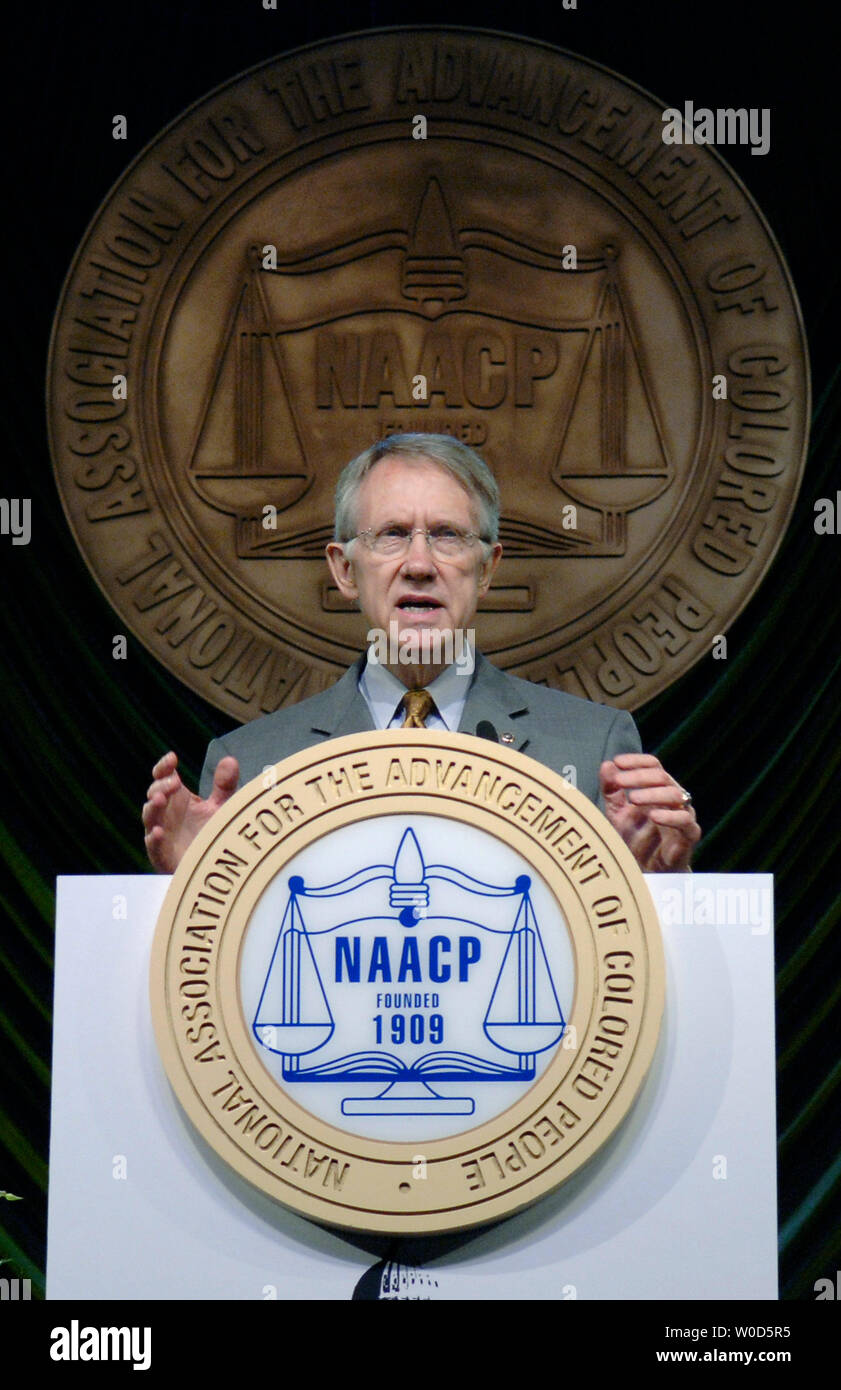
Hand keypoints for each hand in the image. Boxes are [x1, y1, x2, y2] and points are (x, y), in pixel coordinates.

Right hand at [142, 750, 238, 872]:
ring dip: (153, 807)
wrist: (212, 865)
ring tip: (160, 799)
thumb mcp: (221, 806)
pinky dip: (154, 839)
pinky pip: (153, 846)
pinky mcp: (162, 855)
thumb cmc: (211, 833)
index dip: (164, 766)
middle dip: (161, 786)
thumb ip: (224, 785)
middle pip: (154, 794)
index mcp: (176, 798)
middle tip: (174, 782)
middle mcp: (165, 813)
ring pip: (150, 818)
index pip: (163, 777)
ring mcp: (161, 833)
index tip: (172, 758)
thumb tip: (229, 760)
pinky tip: (158, 832)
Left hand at [600, 753, 700, 871]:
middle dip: (639, 776)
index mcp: (658, 789)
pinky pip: (685, 821)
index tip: (618, 762)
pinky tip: (653, 815)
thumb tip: (606, 765)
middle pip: (662, 776)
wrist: (647, 871)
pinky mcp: (689, 835)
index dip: (637, 761)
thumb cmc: (634, 839)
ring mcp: (683, 815)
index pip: (653, 765)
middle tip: (619, 780)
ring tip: (633, 798)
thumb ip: (611, 791)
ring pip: (675, 795)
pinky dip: (670, 817)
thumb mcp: (616, 813)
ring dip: (653, 793)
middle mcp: (673, 798)